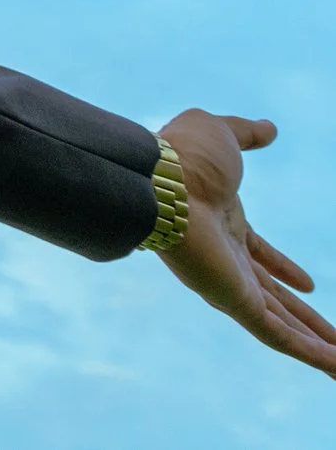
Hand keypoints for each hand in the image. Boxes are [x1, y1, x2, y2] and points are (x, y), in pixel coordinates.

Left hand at [155, 109, 335, 375]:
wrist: (164, 179)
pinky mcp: (234, 302)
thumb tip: (269, 128)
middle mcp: (224, 259)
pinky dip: (309, 354)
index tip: (310, 284)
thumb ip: (246, 134)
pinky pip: (278, 336)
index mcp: (223, 224)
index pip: (258, 256)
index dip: (284, 269)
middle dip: (306, 319)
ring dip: (316, 347)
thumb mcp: (223, 135)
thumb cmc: (184, 156)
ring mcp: (229, 284)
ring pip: (281, 326)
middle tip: (335, 341)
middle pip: (273, 298)